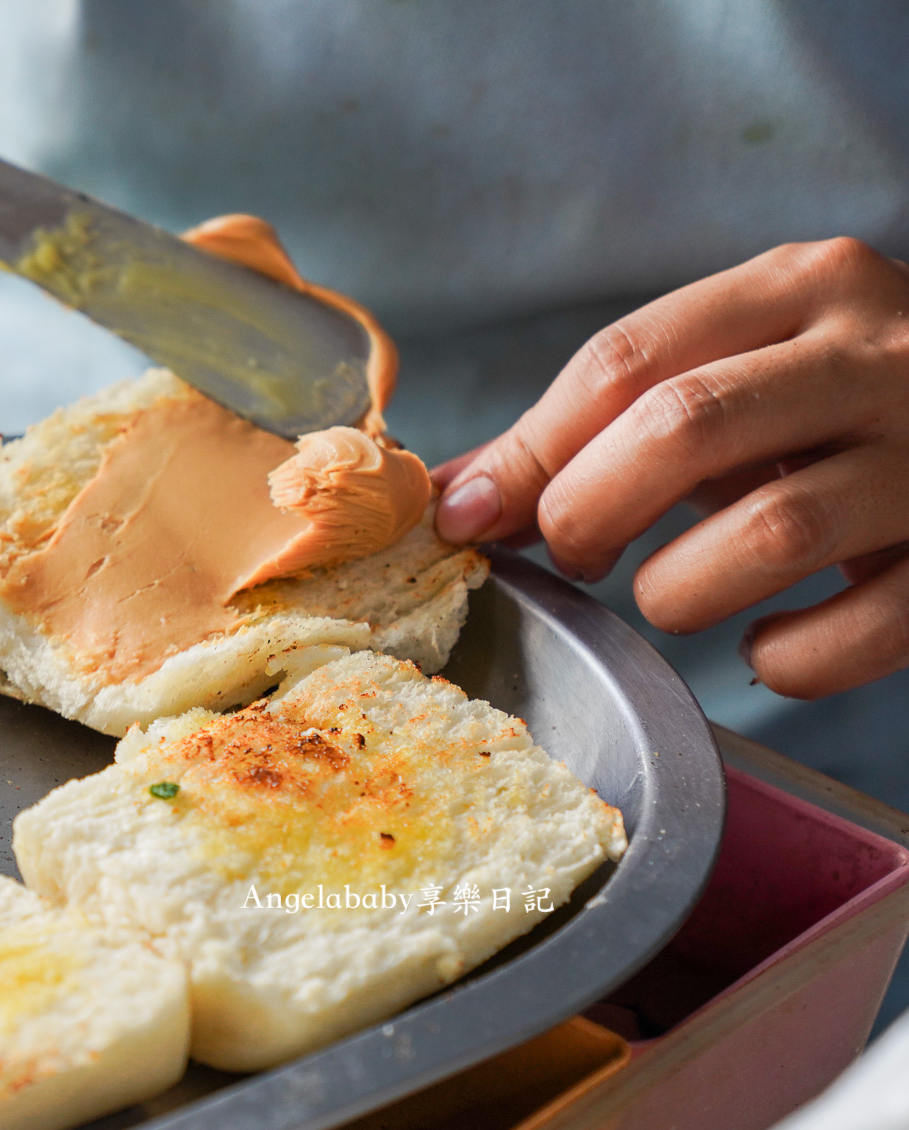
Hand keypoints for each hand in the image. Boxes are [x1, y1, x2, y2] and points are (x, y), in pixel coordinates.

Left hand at [433, 238, 908, 699]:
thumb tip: (446, 501)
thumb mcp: (726, 378)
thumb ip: (589, 431)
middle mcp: (879, 354)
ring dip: (677, 589)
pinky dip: (785, 660)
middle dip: (589, 511)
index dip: (528, 452)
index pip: (624, 360)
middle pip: (682, 428)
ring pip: (768, 532)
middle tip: (576, 553)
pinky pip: (858, 631)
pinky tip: (765, 644)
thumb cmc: (834, 410)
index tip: (471, 518)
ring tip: (670, 595)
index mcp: (801, 287)